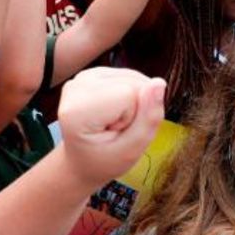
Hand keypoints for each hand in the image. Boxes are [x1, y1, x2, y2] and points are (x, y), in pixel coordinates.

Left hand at [58, 67, 166, 185]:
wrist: (82, 161)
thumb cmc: (104, 161)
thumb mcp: (131, 151)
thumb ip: (149, 119)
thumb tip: (159, 83)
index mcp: (78, 110)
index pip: (130, 94)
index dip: (133, 117)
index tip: (116, 134)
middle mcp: (76, 86)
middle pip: (133, 82)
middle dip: (134, 108)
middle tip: (115, 130)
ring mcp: (82, 77)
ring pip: (134, 77)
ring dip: (133, 102)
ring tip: (113, 123)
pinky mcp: (91, 73)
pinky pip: (128, 76)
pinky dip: (129, 95)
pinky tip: (114, 112)